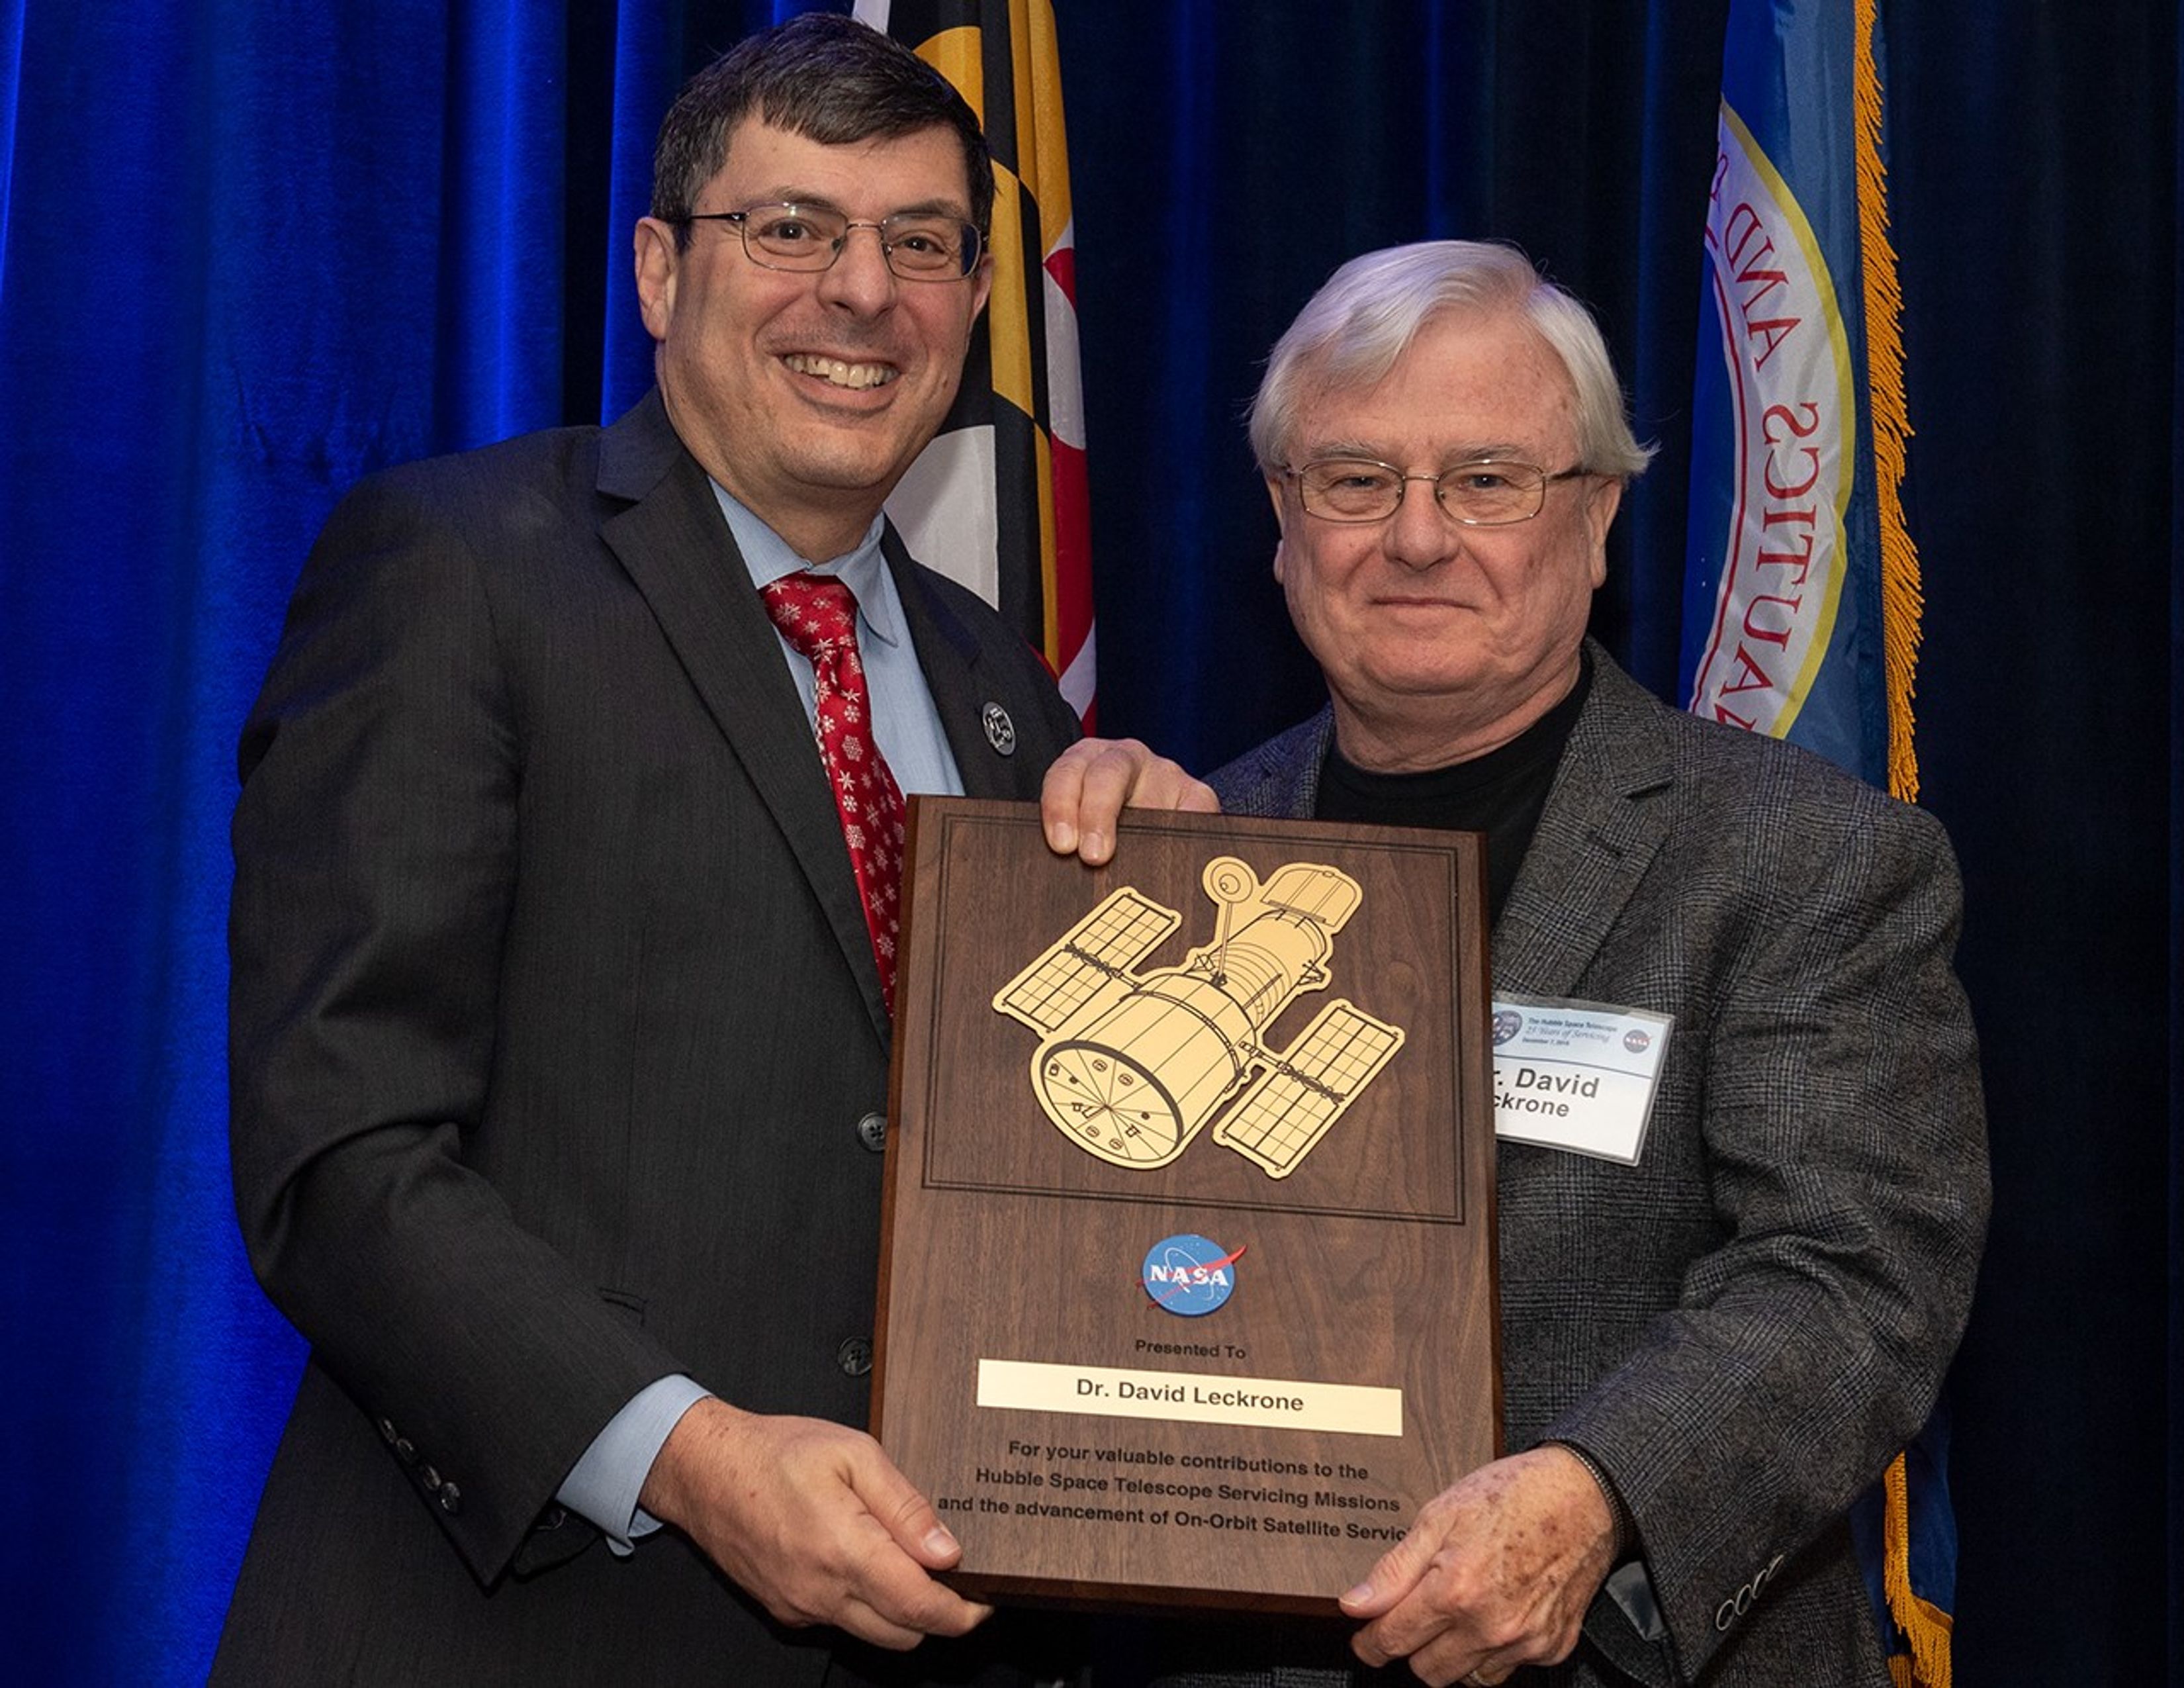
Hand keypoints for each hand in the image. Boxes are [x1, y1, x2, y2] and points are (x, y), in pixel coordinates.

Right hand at [638, 1398, 990, 1648]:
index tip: (985, 1598)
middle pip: (904, 1634)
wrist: (706, 1470)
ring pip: (873, 1634)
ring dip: (901, 1613)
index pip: (921, 1608)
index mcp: (846, 1551)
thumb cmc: (775, 1454)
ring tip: (909, 1565)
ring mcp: (802, 1607)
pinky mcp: (786, 1610)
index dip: (964, 1611)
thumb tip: (947, 1550)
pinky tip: (865, 1564)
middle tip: (954, 1577)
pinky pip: (841, 1622)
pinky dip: (864, 1605)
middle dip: (938, 1614)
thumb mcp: (854, 1455)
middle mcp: (823, 1592)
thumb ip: (906, 1506)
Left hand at [1040, 737, 1217, 864]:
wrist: (1147, 820)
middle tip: (1093, 856)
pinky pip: (1196, 810)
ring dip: (1144, 828)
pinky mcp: (1198, 794)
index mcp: (1084, 760)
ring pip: (1154, 789)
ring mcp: (1164, 773)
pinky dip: (1188, 829)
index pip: (1067, 772)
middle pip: (1108, 773)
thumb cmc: (1100, 827)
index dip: (1060, 805)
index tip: (1063, 844)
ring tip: (1137, 862)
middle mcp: (1125, 758)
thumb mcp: (1077, 825)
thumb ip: (1066, 838)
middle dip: (1098, 814)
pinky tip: (1181, 853)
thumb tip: (1055, 871)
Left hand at [1340, 1447, 1617, 1685]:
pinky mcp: (1552, 1647)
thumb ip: (1395, 1568)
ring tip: (1456, 1612)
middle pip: (1427, 1671)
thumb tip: (1355, 1604)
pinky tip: (1493, 1613)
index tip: (1365, 1638)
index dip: (1371, 1642)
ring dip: (1451, 1654)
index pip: (1394, 1641)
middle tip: (1414, 1616)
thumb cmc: (1514, 1495)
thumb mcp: (1440, 1515)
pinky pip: (1506, 1669)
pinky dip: (1492, 1651)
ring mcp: (1525, 1642)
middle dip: (1412, 1648)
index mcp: (1456, 1590)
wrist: (1583, 1495)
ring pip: (1466, 1677)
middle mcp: (1490, 1626)